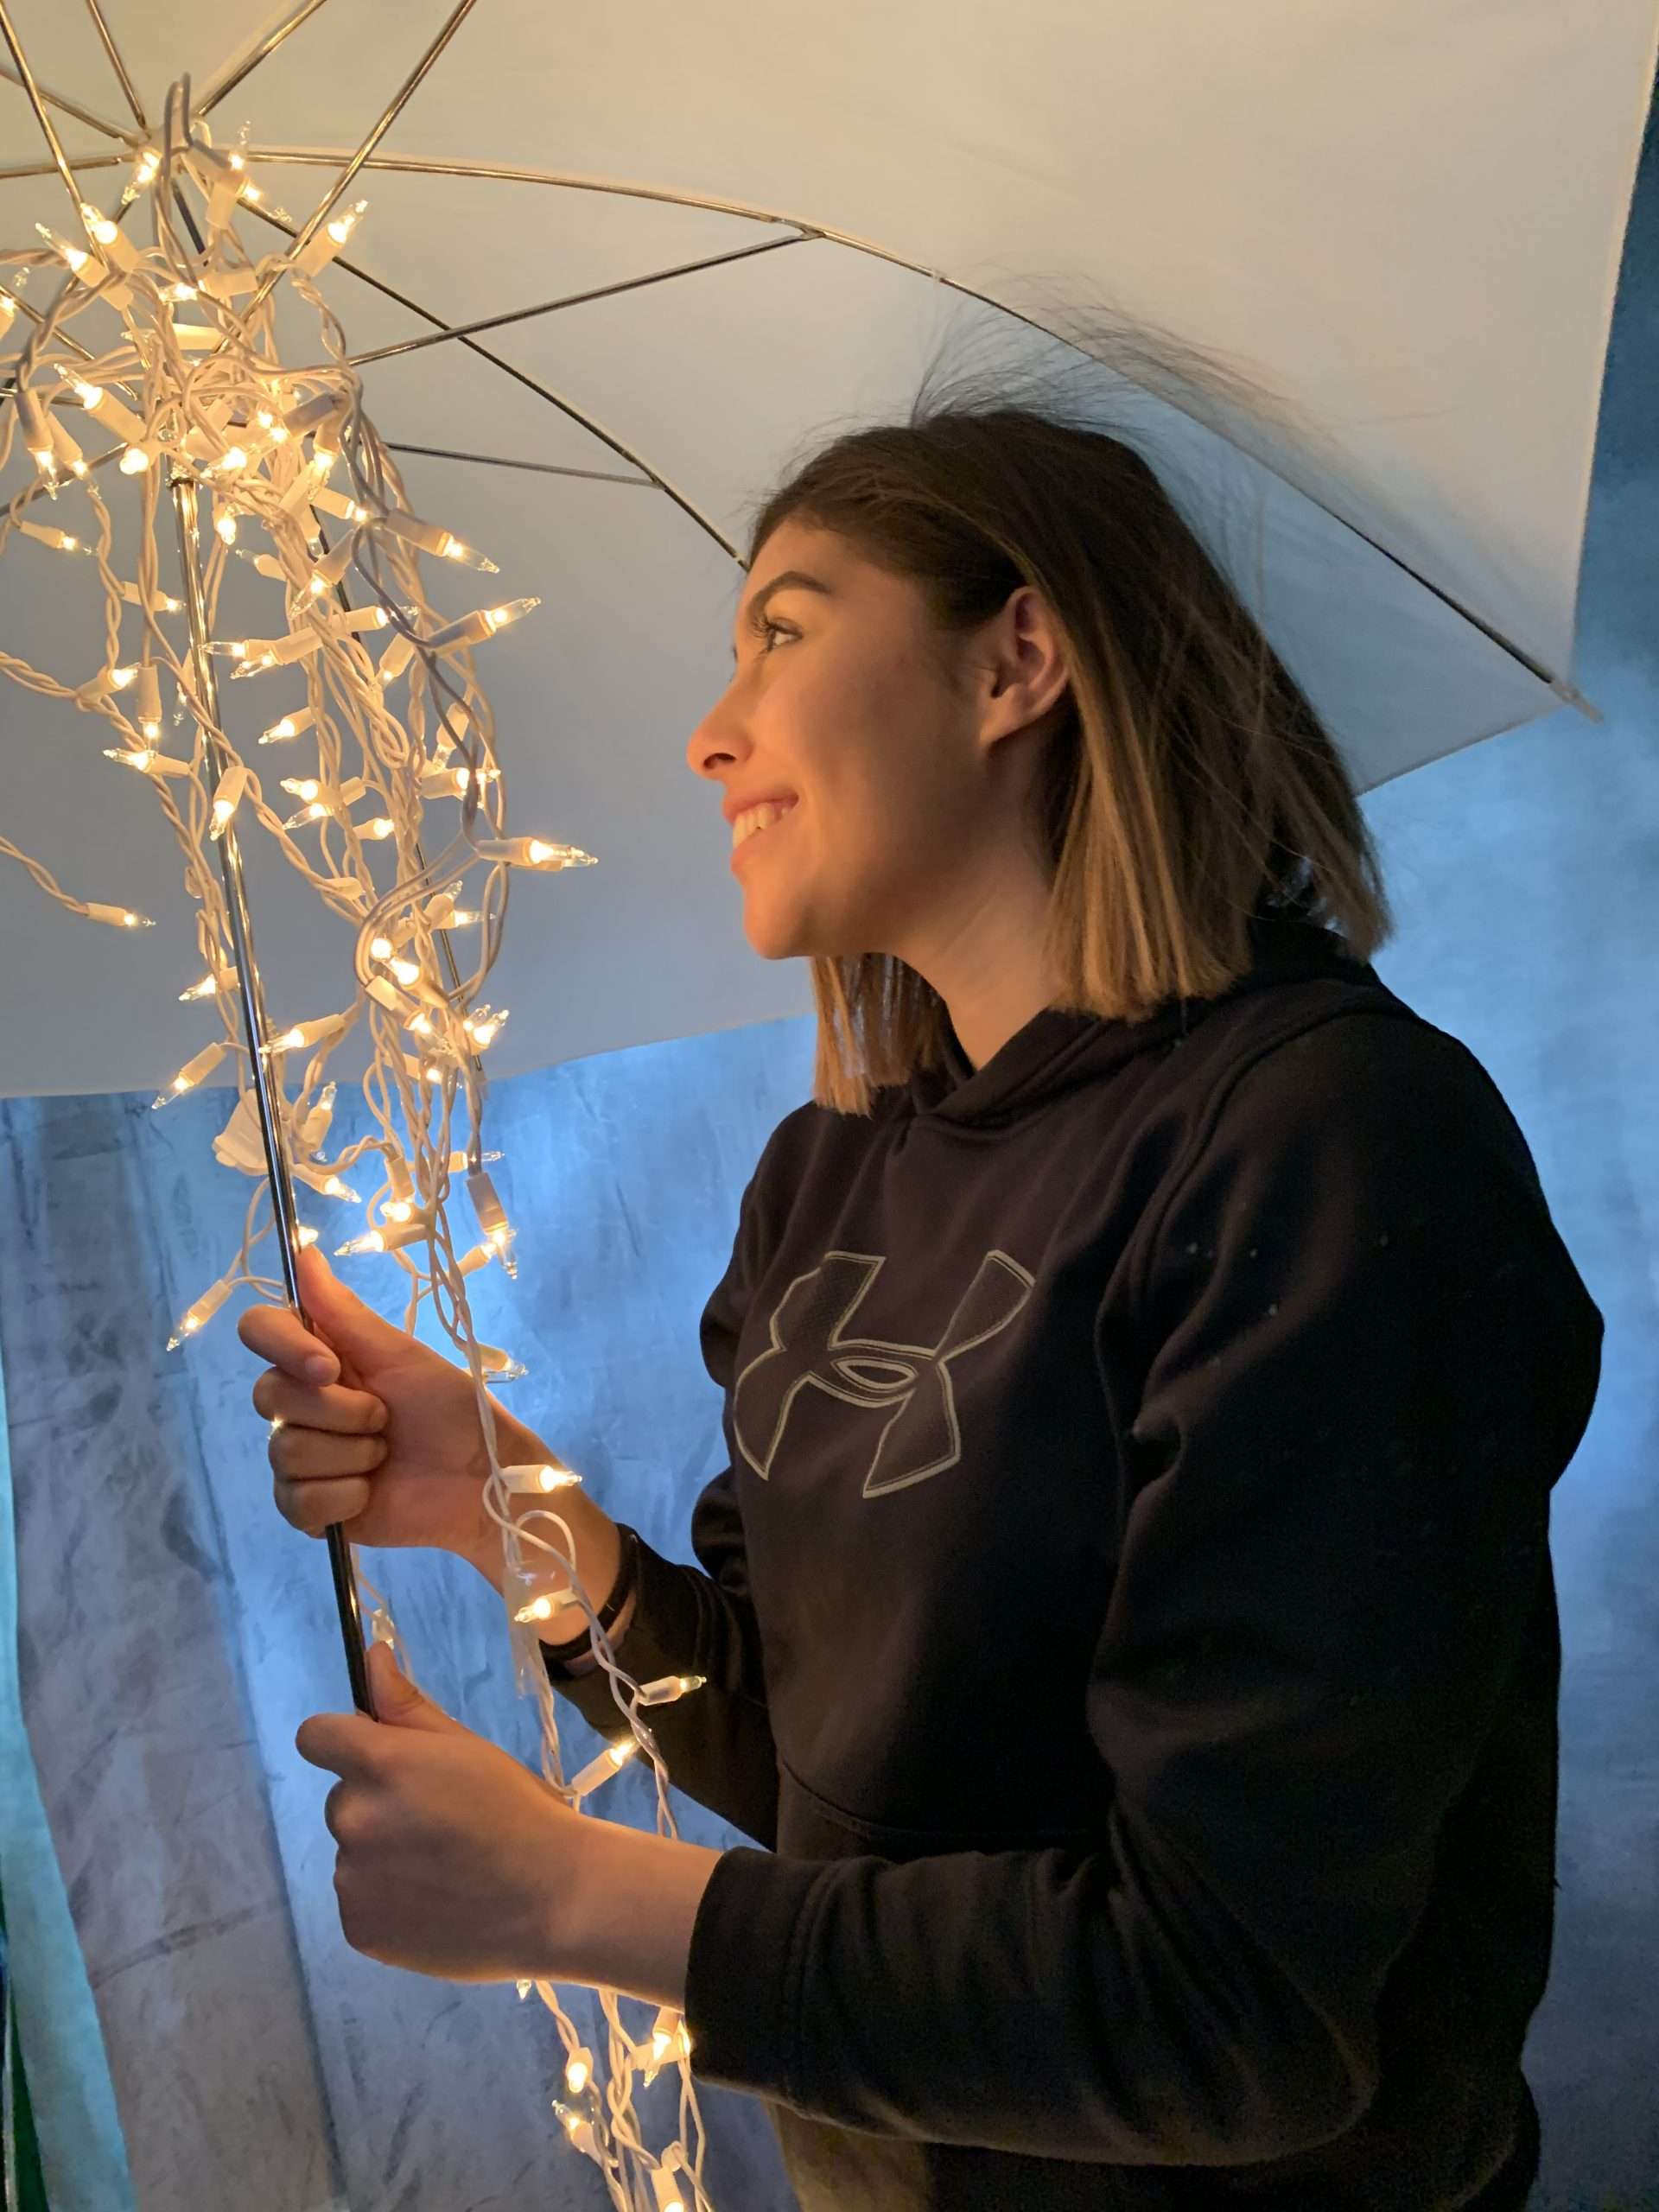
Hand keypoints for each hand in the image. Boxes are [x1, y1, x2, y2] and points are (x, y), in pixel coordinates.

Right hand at [239, 1242, 534, 1558]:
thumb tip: (304, 1252)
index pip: (260, 1330)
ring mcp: (300, 1457)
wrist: (481, 1480)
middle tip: (385, 1419)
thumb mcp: (400, 1355)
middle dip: (339, 1411)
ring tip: (385, 1457)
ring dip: (351, 1455)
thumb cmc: (449, 1409)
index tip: (330, 1366)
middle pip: (268, 1395)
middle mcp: (301, 1403)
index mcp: (320, 1357)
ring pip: (286, 1450)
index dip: (285, 1346)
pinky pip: (296, 1501)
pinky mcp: (308, 1507)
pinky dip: (342, 1497)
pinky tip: (370, 1493)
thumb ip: (344, 1312)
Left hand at [300, 1644, 723, 2004]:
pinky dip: (387, 1903)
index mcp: (382, 1764)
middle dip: (378, 1803)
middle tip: (438, 1823)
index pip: (316, 1737)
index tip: (376, 1759)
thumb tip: (370, 1656)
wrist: (554, 1899)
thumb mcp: (468, 1748)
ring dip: (382, 1855)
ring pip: (353, 1852)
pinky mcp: (357, 1930)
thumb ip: (407, 1707)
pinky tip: (434, 1905)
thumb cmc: (519, 1810)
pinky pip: (359, 1902)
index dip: (341, 1742)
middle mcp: (355, 1818)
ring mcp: (352, 1880)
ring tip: (443, 1871)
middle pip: (344, 1798)